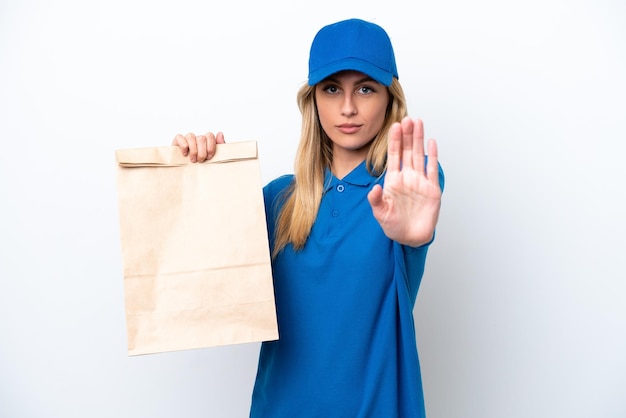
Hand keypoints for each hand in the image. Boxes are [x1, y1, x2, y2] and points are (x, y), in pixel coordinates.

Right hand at [171, 131, 225, 162]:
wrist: (188, 173)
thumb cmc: (202, 164)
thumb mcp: (213, 157)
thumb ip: (219, 146)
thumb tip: (220, 134)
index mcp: (206, 141)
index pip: (210, 136)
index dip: (210, 147)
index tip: (209, 157)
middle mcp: (197, 138)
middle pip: (201, 138)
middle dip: (202, 152)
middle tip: (200, 160)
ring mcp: (187, 139)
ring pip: (191, 136)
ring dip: (193, 150)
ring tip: (193, 160)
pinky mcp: (177, 141)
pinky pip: (179, 137)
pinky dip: (183, 146)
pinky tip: (185, 154)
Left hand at [367, 117, 441, 246]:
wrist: (410, 238)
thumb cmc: (394, 226)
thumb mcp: (380, 213)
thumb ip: (375, 201)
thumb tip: (373, 189)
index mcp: (393, 181)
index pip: (394, 156)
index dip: (394, 141)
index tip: (394, 126)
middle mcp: (407, 178)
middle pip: (408, 151)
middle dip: (408, 135)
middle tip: (408, 118)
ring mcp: (420, 182)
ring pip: (420, 156)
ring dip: (419, 140)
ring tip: (419, 123)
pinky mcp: (431, 190)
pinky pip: (432, 170)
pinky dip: (433, 156)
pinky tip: (432, 143)